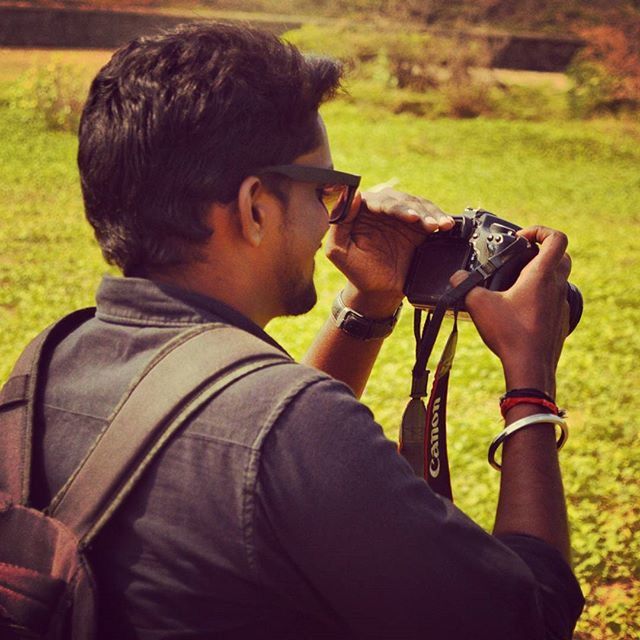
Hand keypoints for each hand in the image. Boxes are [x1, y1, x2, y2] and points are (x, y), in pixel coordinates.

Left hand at [325, 187, 453, 315]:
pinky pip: (429, 216)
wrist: (379, 291)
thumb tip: (354, 196)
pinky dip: (439, 218)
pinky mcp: (417, 225)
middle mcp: (381, 209)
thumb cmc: (356, 271)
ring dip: (431, 213)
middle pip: (401, 200)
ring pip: (417, 205)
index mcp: (360, 211)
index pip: (378, 201)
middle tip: (429, 224)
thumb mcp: (338, 251)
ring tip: (440, 225)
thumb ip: (339, 224)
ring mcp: (400, 216)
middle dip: (417, 210)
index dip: (396, 207)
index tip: (411, 218)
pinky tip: (446, 225)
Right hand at [451, 225, 570, 395]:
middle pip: (562, 256)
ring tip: (516, 284)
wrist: (531, 368)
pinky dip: (541, 298)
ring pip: (558, 280)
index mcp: (541, 275)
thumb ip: (463, 285)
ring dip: (542, 275)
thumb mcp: (478, 305)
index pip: (556, 238)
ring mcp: (562, 305)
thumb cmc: (509, 333)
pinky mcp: (561, 322)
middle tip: (520, 257)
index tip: (521, 238)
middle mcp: (556, 287)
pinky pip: (555, 301)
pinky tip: (520, 309)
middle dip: (543, 251)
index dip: (540, 230)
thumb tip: (455, 277)